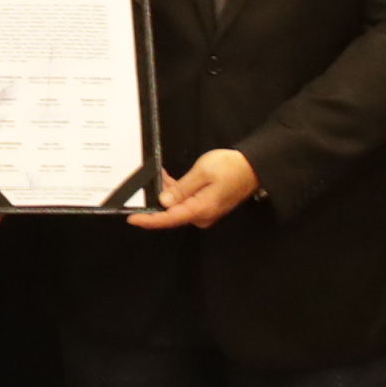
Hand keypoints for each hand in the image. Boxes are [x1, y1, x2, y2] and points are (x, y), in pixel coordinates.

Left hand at [133, 148, 259, 229]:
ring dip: (167, 194)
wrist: (254, 167)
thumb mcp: (202, 173)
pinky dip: (177, 193)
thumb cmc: (229, 167)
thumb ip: (181, 189)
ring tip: (161, 175)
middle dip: (157, 200)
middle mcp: (201, 216)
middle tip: (148, 181)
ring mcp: (205, 212)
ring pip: (178, 207)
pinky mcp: (207, 206)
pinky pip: (187, 203)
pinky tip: (170, 179)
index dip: (149, 220)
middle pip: (172, 214)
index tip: (131, 218)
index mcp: (200, 210)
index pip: (169, 219)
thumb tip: (164, 203)